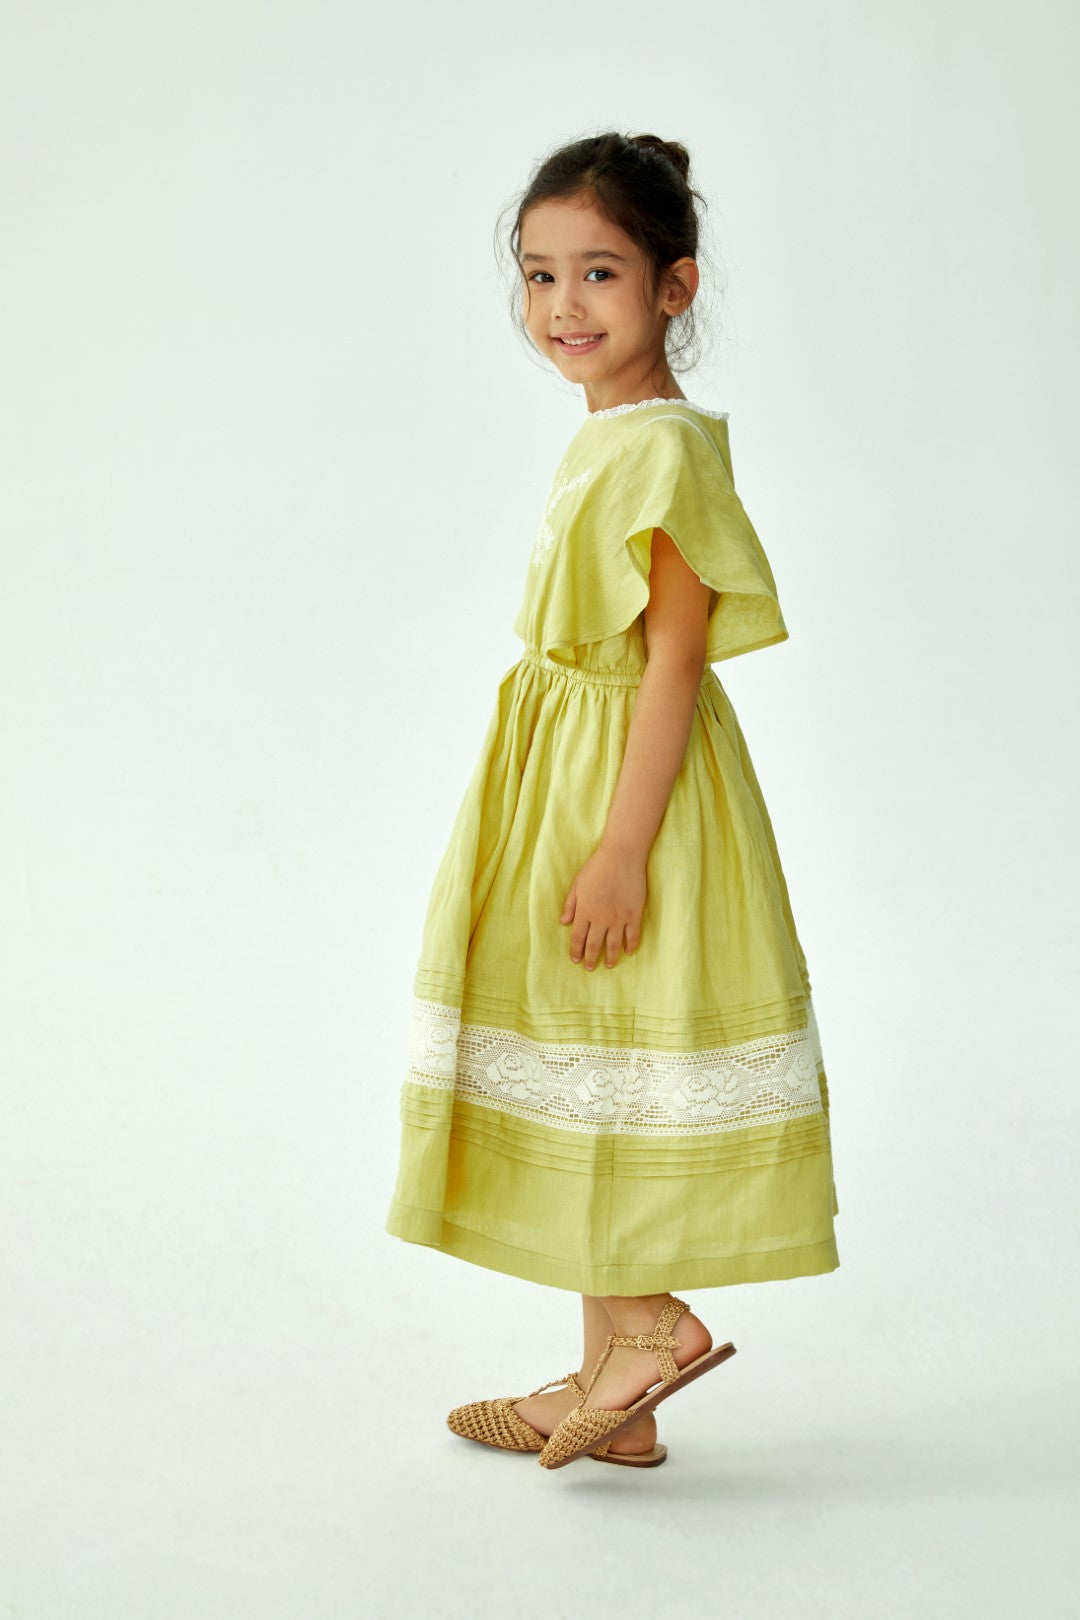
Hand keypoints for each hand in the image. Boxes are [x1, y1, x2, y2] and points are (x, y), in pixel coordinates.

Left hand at [560, 843, 646, 969]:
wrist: (621, 857)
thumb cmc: (597, 867)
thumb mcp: (577, 884)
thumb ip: (570, 904)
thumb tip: (563, 922)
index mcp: (585, 911)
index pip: (578, 937)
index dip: (576, 950)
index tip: (576, 959)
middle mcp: (601, 919)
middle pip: (594, 945)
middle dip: (591, 959)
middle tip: (590, 968)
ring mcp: (619, 918)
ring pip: (614, 944)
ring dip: (611, 957)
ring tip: (610, 966)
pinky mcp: (634, 914)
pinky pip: (633, 935)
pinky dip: (630, 945)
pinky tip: (628, 952)